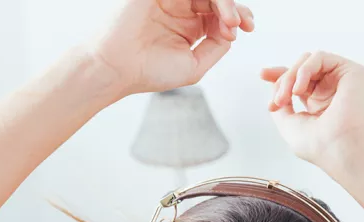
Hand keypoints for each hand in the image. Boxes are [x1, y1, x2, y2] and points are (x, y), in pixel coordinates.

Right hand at [88, 0, 254, 97]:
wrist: (116, 68)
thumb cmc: (148, 72)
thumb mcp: (194, 67)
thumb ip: (216, 48)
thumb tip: (232, 30)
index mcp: (187, 27)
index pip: (220, 14)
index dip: (238, 17)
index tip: (246, 30)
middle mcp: (180, 9)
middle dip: (235, 9)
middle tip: (240, 25)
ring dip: (225, 2)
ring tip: (230, 21)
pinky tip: (218, 10)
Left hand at [261, 51, 363, 167]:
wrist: (337, 148)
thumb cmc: (317, 144)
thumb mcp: (287, 123)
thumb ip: (280, 103)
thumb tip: (275, 86)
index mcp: (316, 102)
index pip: (297, 80)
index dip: (279, 74)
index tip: (263, 74)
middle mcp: (329, 89)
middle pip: (299, 68)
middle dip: (282, 80)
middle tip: (277, 102)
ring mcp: (340, 80)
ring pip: (307, 61)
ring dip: (290, 76)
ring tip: (287, 96)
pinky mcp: (351, 72)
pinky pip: (320, 57)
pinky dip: (304, 70)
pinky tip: (299, 89)